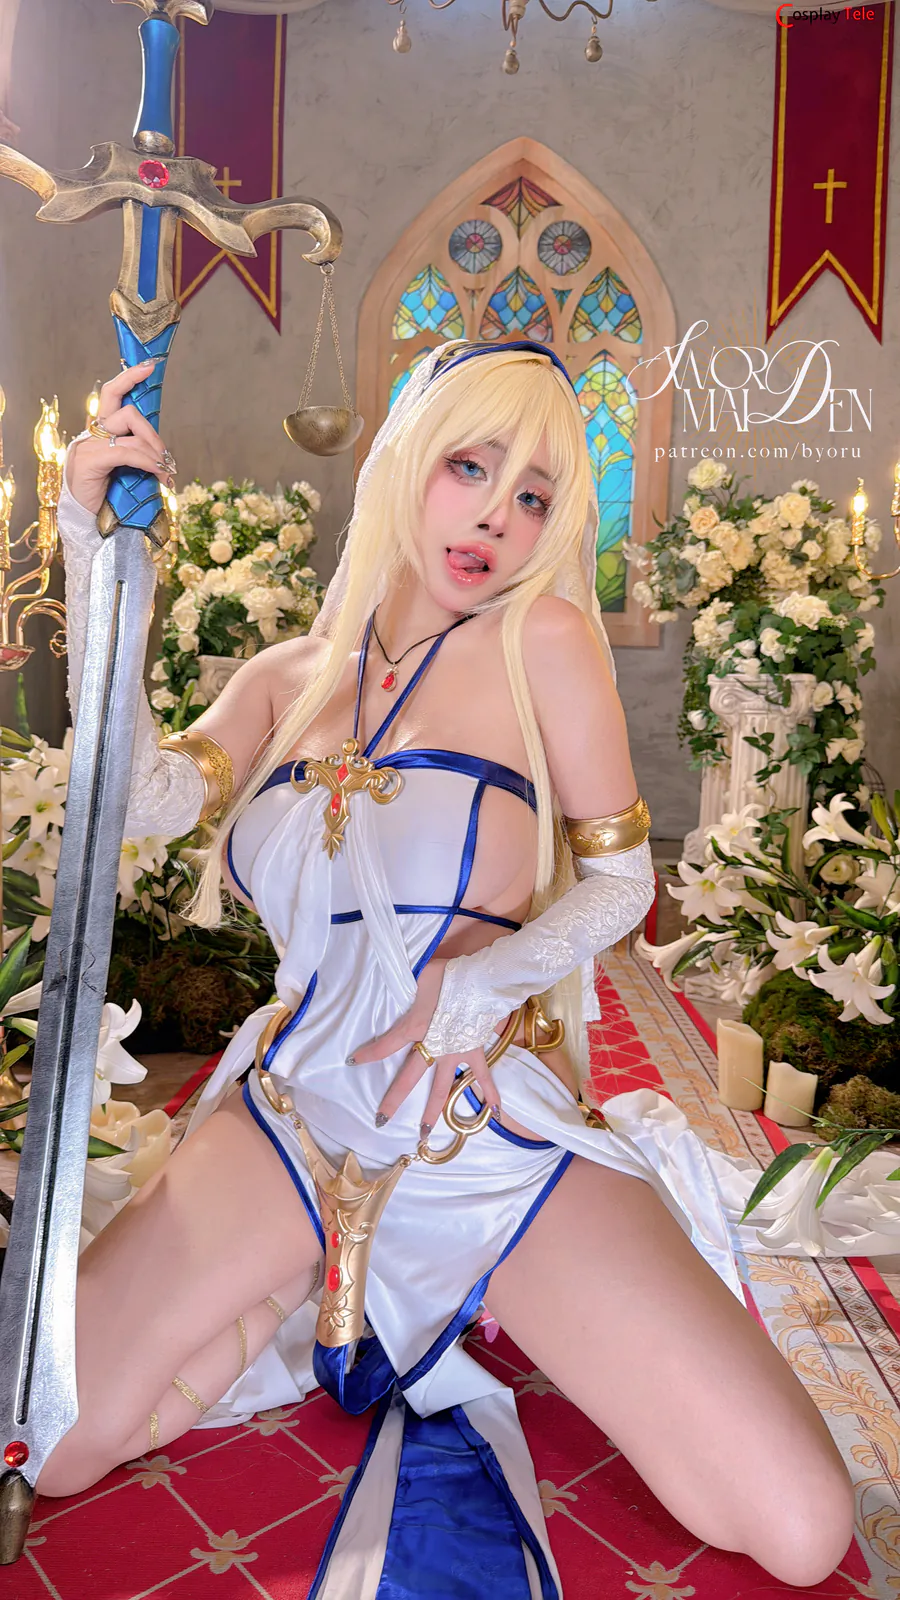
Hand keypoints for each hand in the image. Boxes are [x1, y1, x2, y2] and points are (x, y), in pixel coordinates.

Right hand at [65, 360, 175, 515]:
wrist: (88, 525)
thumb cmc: (108, 500)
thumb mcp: (126, 471)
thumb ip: (137, 454)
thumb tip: (162, 452)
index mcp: (99, 433)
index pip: (111, 395)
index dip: (129, 377)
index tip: (149, 366)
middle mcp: (91, 435)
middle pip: (126, 410)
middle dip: (153, 431)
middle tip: (166, 457)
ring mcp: (88, 446)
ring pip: (130, 431)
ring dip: (154, 451)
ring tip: (164, 472)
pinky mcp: (90, 462)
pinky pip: (127, 452)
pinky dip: (148, 462)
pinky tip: (159, 474)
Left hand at [347, 958, 501, 1136]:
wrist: (480, 978)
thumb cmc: (446, 974)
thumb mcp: (418, 977)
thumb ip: (406, 985)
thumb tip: (396, 979)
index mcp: (414, 1027)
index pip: (385, 1046)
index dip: (369, 1054)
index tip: (354, 1062)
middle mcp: (432, 1046)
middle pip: (408, 1079)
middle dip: (394, 1099)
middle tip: (381, 1120)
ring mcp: (454, 1052)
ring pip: (441, 1087)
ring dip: (433, 1110)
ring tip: (425, 1132)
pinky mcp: (473, 1050)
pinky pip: (482, 1075)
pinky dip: (489, 1093)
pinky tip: (495, 1113)